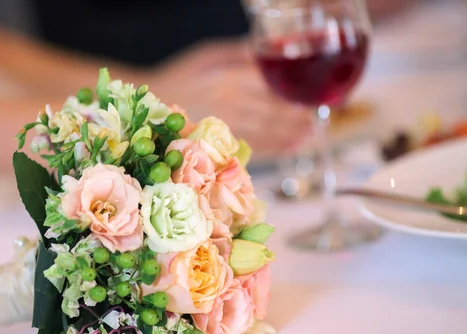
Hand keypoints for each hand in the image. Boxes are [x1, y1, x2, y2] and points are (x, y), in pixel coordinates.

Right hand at [150, 40, 311, 155]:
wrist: (149, 108)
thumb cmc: (178, 77)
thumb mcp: (206, 55)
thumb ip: (237, 54)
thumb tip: (266, 52)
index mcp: (226, 77)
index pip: (270, 86)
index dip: (295, 93)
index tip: (313, 96)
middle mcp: (228, 102)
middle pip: (272, 110)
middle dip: (298, 116)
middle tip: (318, 119)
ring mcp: (223, 125)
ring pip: (265, 130)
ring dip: (291, 134)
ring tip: (310, 136)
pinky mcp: (217, 143)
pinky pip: (251, 146)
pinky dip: (274, 148)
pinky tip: (290, 147)